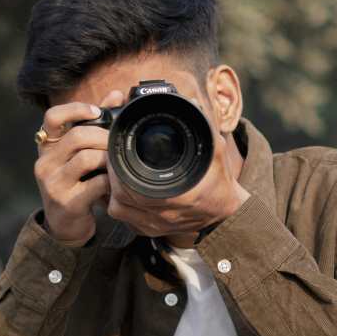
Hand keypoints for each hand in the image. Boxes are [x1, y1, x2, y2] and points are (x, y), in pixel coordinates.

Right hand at [33, 101, 111, 243]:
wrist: (65, 225)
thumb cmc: (76, 182)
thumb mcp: (79, 154)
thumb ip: (95, 124)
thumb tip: (116, 95)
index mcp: (47, 146)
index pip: (52, 117)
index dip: (76, 109)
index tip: (97, 111)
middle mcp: (45, 162)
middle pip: (77, 137)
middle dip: (104, 138)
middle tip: (118, 144)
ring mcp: (53, 182)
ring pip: (87, 159)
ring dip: (108, 160)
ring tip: (116, 165)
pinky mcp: (66, 201)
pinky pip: (96, 184)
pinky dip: (111, 182)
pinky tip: (114, 184)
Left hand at [104, 99, 249, 239]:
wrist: (225, 211)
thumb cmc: (220, 181)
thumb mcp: (216, 151)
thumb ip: (204, 127)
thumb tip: (191, 103)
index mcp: (180, 196)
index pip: (133, 186)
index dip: (119, 169)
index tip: (117, 153)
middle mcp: (165, 215)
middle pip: (120, 198)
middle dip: (112, 176)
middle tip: (111, 158)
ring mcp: (156, 225)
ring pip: (119, 210)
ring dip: (112, 190)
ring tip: (115, 172)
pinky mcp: (151, 231)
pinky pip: (125, 218)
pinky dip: (119, 203)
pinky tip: (122, 189)